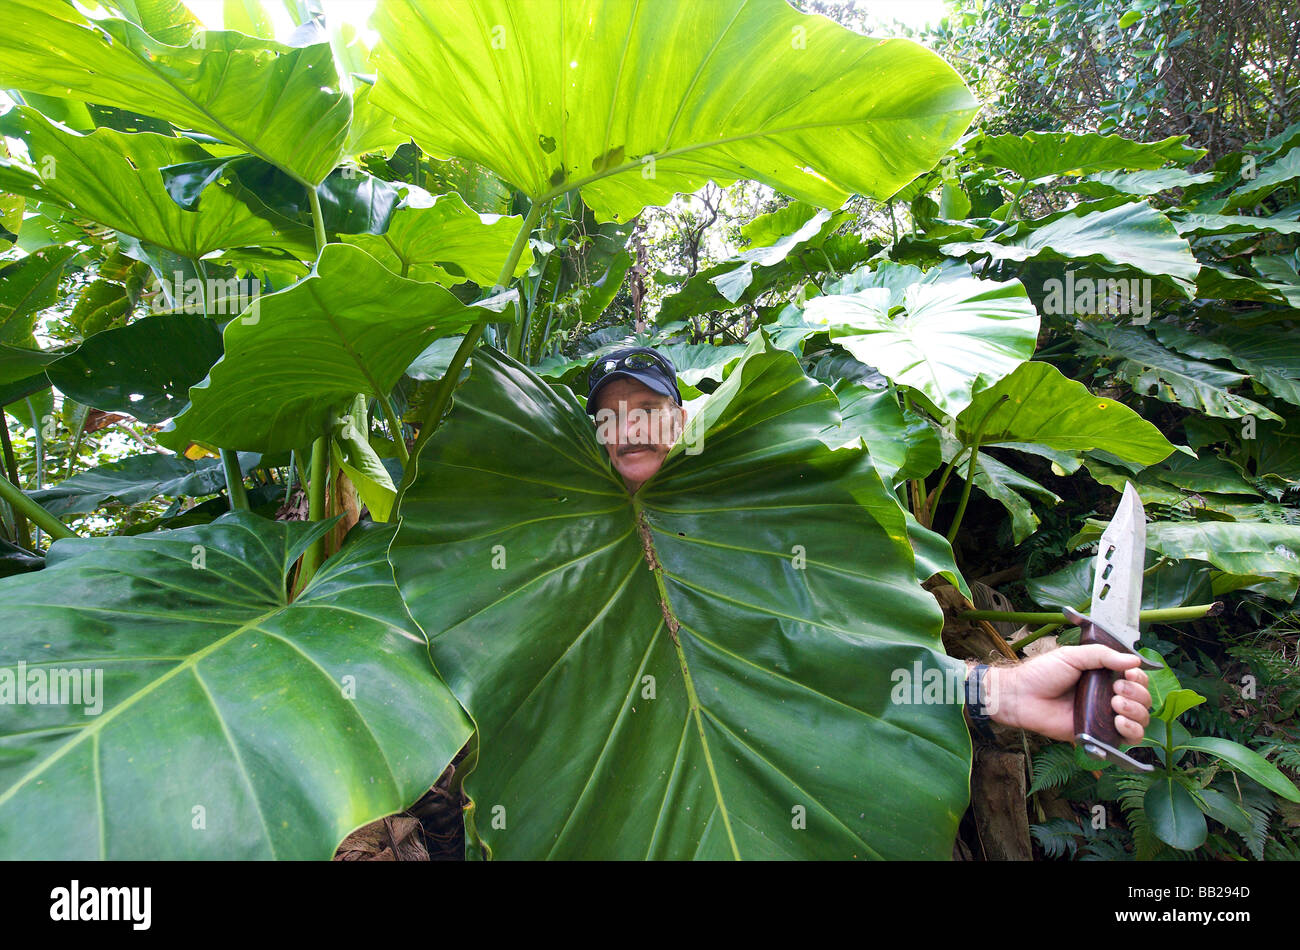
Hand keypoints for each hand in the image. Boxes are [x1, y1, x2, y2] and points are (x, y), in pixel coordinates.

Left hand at [980, 647, 1151, 742]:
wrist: (1021, 696)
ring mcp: (1104, 717)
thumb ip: (1102, 655)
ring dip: (1136, 711)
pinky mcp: (1097, 735)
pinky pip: (1125, 740)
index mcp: (1103, 676)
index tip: (1129, 674)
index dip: (1139, 677)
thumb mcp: (1072, 656)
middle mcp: (1107, 696)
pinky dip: (1131, 731)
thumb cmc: (1042, 674)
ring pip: (1140, 720)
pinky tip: (1119, 722)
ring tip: (1116, 704)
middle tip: (1117, 689)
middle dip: (1138, 694)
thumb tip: (1135, 659)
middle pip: (1143, 700)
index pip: (1136, 678)